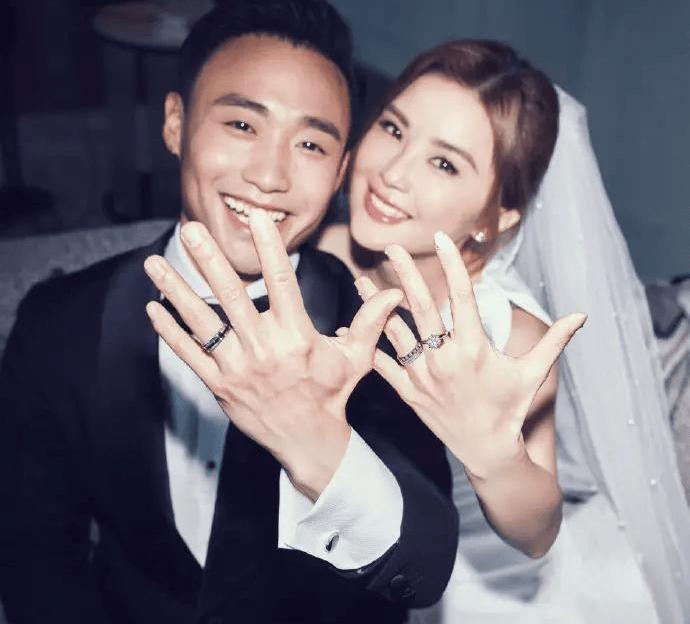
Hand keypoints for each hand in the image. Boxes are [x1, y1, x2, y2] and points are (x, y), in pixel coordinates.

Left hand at [144, 211, 401, 499]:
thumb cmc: (332, 395)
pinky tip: (154, 308)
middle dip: (210, 260)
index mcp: (297, 337)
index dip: (269, 249)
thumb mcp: (355, 358)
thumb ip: (369, 322)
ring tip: (155, 262)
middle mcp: (265, 349)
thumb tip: (393, 293)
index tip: (257, 219)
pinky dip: (170, 332)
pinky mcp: (220, 385)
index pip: (281, 283)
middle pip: (233, 298)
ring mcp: (238, 368)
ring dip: (176, 290)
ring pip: (202, 323)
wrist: (308, 442)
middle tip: (191, 228)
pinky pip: (190, 355)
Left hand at [355, 231, 585, 478]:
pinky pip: (384, 365)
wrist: (487, 451)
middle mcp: (444, 358)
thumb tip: (582, 316)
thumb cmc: (511, 408)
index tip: (442, 239)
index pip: (461, 296)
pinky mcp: (408, 392)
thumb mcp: (534, 373)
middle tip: (391, 247)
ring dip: (377, 305)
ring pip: (394, 332)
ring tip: (361, 281)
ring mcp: (422, 376)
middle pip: (420, 306)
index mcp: (473, 347)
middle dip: (405, 273)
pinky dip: (370, 347)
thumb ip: (554, 341)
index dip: (452, 264)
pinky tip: (355, 329)